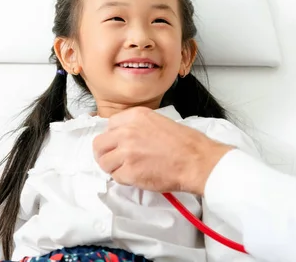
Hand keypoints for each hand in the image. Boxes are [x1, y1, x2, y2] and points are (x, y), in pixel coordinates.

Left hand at [93, 107, 233, 194]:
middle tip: (116, 160)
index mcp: (135, 116)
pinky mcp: (129, 171)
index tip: (118, 144)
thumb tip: (123, 137)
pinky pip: (116, 177)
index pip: (109, 125)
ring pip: (103, 162)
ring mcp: (126, 152)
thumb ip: (138, 126)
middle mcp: (127, 131)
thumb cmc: (186, 143)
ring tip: (129, 169)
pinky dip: (124, 179)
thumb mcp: (159, 122)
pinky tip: (138, 176)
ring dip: (113, 168)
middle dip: (105, 153)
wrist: (197, 160)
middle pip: (99, 144)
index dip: (113, 138)